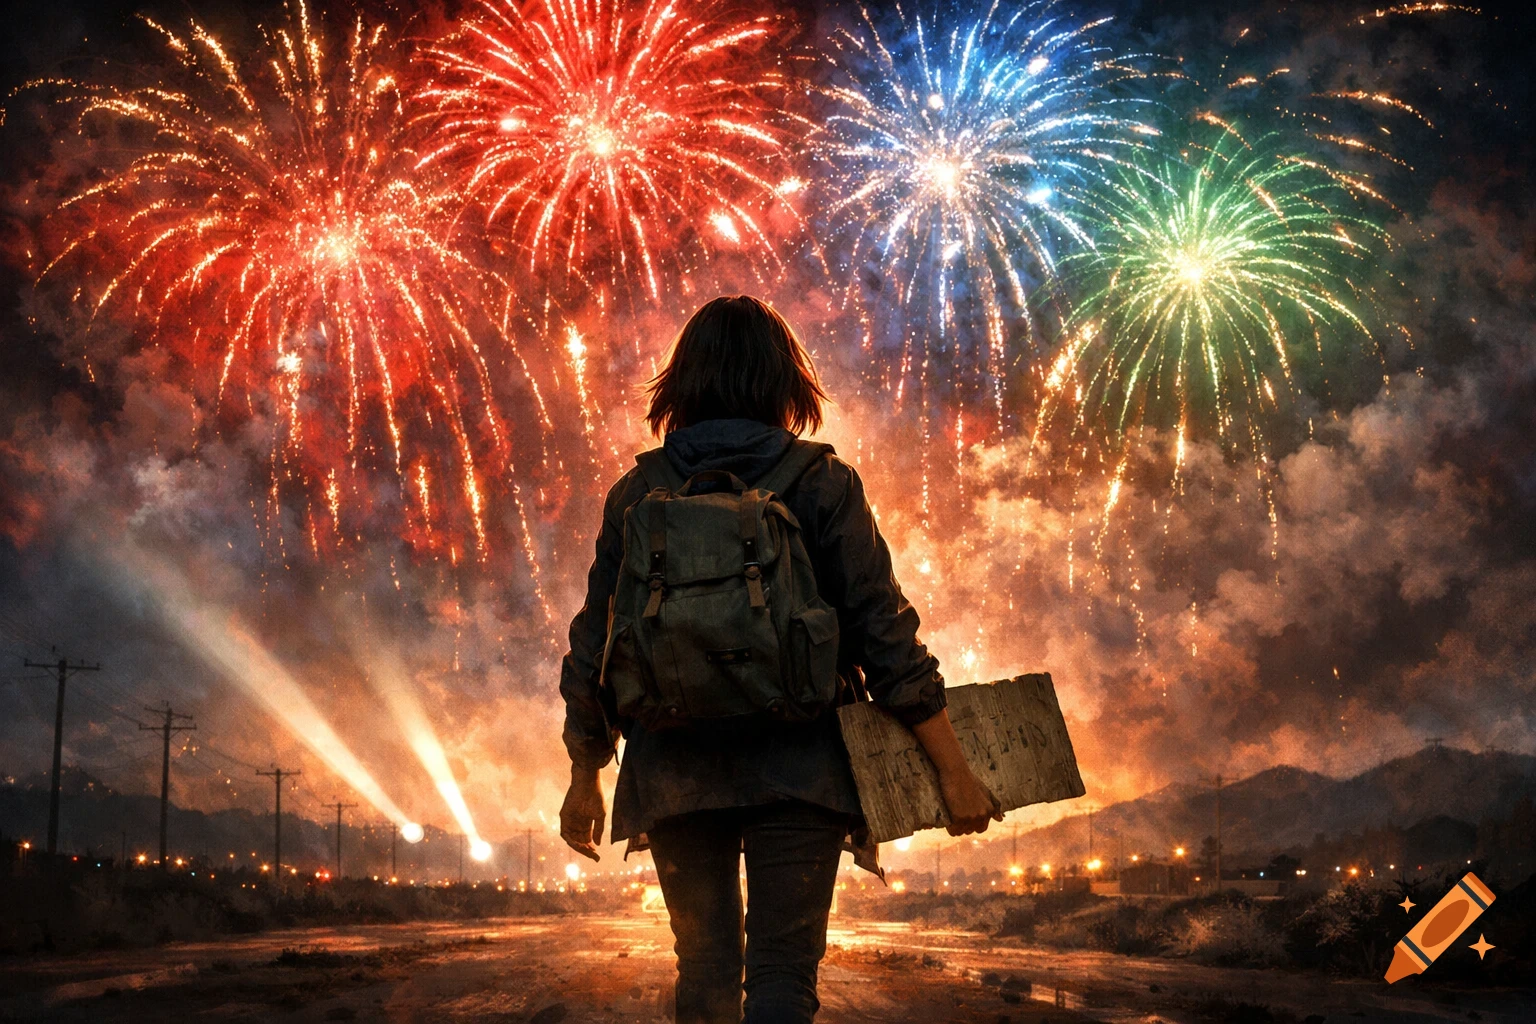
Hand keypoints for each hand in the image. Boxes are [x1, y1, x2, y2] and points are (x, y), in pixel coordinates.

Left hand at [560, 766, 605, 861]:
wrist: (588, 784)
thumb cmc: (595, 796)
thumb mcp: (600, 816)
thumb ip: (598, 830)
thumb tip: (598, 844)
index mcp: (586, 822)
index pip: (587, 839)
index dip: (591, 848)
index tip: (597, 856)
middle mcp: (577, 823)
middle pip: (580, 841)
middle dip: (586, 850)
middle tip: (594, 857)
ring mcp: (570, 821)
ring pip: (572, 840)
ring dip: (579, 847)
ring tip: (587, 851)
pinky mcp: (564, 818)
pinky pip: (565, 834)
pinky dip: (571, 841)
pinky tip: (579, 844)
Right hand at [909, 708, 1002, 835]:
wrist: (956, 771)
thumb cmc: (968, 779)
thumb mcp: (985, 791)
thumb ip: (993, 806)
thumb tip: (1001, 819)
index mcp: (989, 810)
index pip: (981, 828)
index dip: (972, 823)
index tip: (965, 814)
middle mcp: (982, 815)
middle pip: (971, 831)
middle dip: (964, 825)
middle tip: (957, 811)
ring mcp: (971, 817)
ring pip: (961, 832)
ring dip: (956, 826)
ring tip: (952, 812)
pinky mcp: (959, 817)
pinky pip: (953, 831)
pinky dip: (949, 827)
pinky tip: (948, 816)